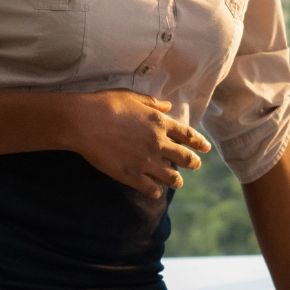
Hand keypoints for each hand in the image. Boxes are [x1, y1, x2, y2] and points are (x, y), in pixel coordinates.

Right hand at [65, 90, 209, 198]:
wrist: (83, 122)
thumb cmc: (106, 104)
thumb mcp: (132, 97)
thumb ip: (153, 104)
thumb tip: (168, 107)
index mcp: (160, 123)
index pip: (188, 135)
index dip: (199, 142)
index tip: (206, 148)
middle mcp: (158, 143)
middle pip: (185, 158)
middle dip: (193, 163)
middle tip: (195, 165)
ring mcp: (145, 161)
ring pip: (171, 177)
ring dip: (176, 180)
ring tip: (177, 182)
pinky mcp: (131, 175)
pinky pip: (150, 189)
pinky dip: (156, 191)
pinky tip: (155, 192)